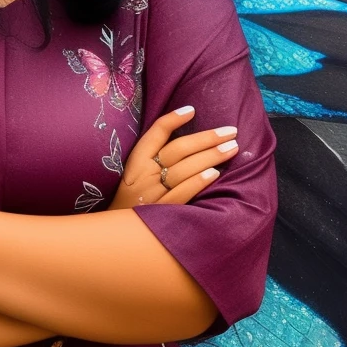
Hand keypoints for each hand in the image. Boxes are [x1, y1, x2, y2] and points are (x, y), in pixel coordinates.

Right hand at [113, 106, 238, 209]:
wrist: (116, 235)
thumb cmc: (133, 199)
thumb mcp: (136, 174)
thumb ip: (156, 157)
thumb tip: (189, 136)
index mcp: (136, 162)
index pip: (155, 134)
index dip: (173, 119)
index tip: (193, 110)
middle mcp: (143, 175)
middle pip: (177, 150)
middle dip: (207, 138)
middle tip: (231, 131)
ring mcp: (151, 195)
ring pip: (183, 170)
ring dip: (210, 157)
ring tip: (231, 148)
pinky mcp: (160, 213)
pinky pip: (181, 195)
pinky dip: (197, 183)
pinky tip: (215, 173)